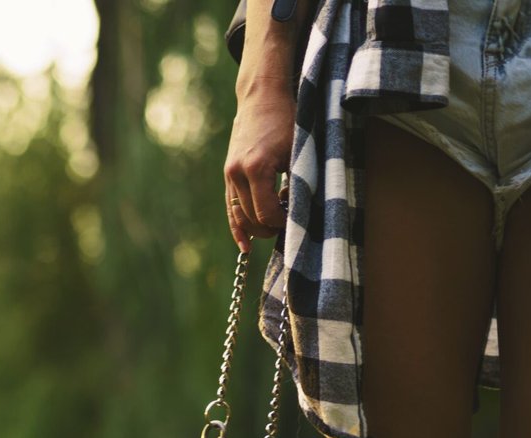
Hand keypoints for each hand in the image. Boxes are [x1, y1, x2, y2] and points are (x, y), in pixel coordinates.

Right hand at [224, 85, 294, 251]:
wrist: (261, 97)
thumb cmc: (287, 120)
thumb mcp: (299, 149)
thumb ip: (300, 180)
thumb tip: (302, 211)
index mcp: (256, 167)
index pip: (266, 212)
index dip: (282, 221)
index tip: (296, 215)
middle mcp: (237, 173)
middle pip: (251, 218)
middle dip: (270, 226)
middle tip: (289, 220)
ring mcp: (229, 174)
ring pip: (238, 216)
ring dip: (256, 228)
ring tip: (273, 229)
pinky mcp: (228, 175)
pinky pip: (230, 208)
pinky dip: (237, 227)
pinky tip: (244, 245)